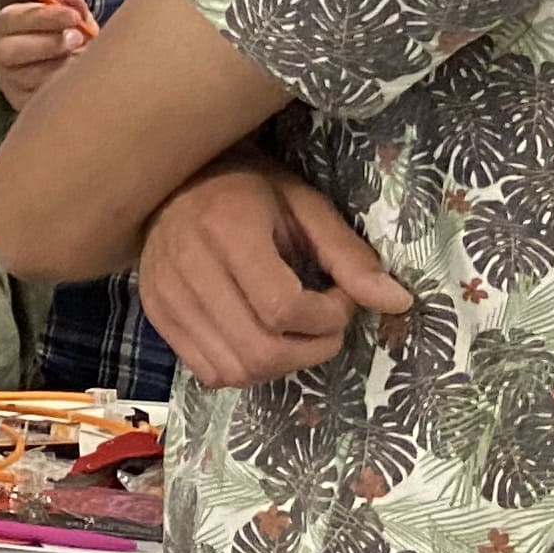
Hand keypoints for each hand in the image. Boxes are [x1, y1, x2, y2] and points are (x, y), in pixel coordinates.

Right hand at [0, 0, 93, 110]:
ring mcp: (7, 80)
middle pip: (11, 51)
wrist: (65, 70)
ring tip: (83, 61)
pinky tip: (76, 79)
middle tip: (79, 39)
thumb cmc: (64, 37)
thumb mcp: (70, 19)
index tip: (75, 17)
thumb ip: (72, 7)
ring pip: (29, 78)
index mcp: (6, 24)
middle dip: (49, 44)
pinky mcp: (19, 102)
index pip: (15, 19)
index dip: (46, 17)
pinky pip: (39, 99)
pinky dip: (61, 89)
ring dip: (61, 67)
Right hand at [136, 151, 412, 387]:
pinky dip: (245, 368)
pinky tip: (259, 336)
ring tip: (293, 331)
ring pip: (234, 370)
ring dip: (280, 364)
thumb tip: (397, 302)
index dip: (328, 317)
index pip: (283, 308)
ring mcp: (166, 296)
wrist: (173, 181)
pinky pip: (208, 371)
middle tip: (325, 324)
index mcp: (227, 228)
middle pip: (260, 350)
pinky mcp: (156, 314)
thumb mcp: (305, 207)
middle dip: (311, 349)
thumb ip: (347, 255)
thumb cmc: (248, 188)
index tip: (341, 297)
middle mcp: (188, 267)